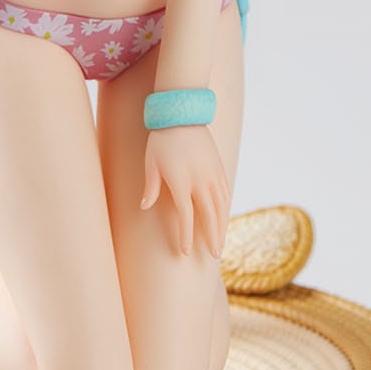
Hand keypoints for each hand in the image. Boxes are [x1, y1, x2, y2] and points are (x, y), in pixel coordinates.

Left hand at [141, 125, 230, 261]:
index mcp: (182, 182)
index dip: (186, 235)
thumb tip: (144, 207)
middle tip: (215, 256)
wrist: (182, 113)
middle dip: (212, 238)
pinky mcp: (218, 167)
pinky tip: (224, 218)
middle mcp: (201, 181)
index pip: (186, 216)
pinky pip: (225, 192)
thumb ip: (150, 187)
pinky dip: (226, 208)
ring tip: (221, 243)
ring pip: (221, 206)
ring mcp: (212, 174)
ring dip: (222, 226)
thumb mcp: (151, 163)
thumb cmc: (161, 139)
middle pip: (209, 216)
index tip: (186, 251)